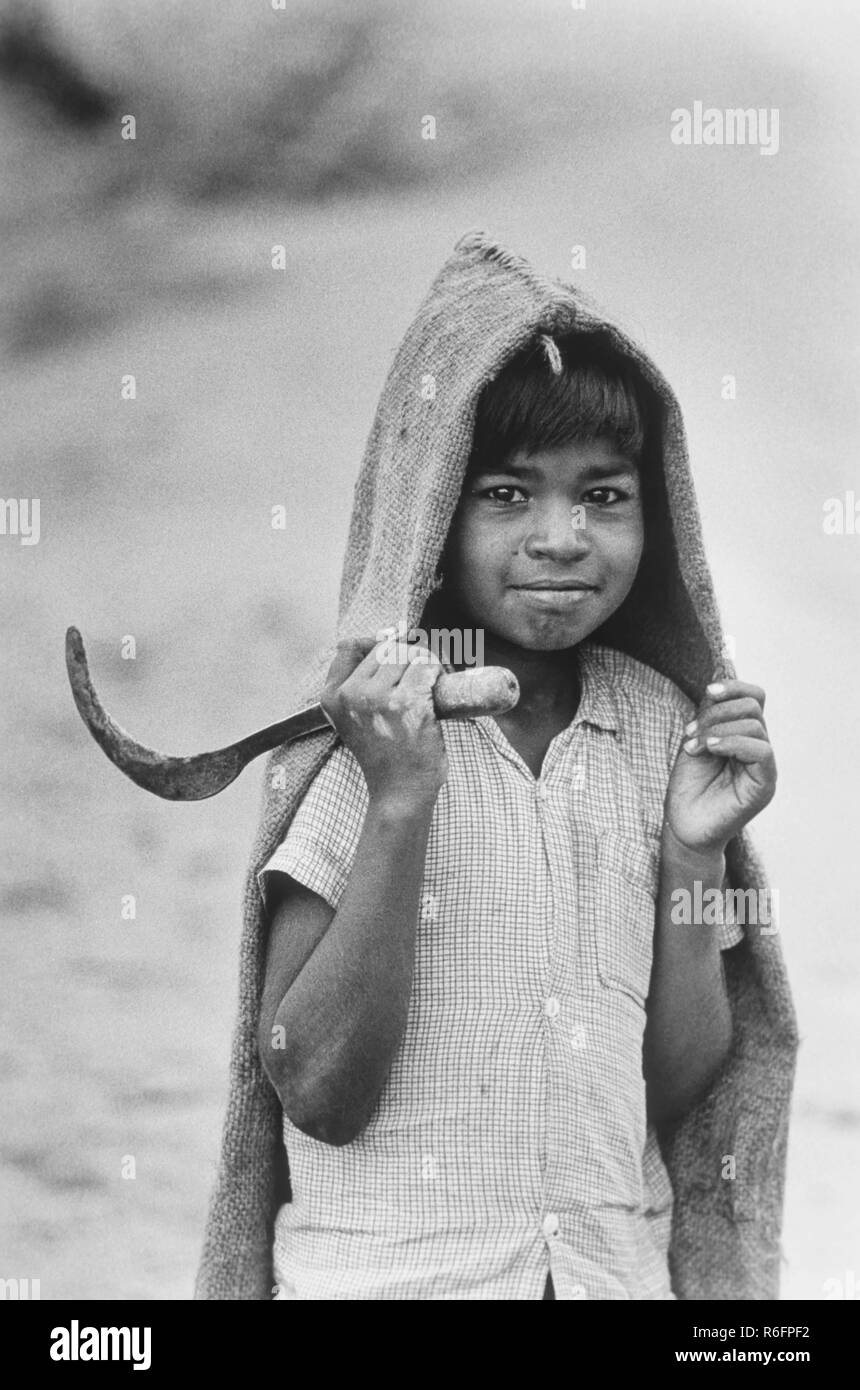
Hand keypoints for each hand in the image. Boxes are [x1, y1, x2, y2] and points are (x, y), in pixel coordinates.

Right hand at [320, 634, 448, 805]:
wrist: (399, 794)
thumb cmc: (386, 755)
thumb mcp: (356, 719)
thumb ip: (360, 682)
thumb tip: (388, 634)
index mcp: (332, 697)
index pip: (350, 646)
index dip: (376, 644)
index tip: (395, 655)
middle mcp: (350, 694)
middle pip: (385, 648)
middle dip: (408, 656)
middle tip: (422, 677)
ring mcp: (378, 698)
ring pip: (408, 653)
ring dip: (426, 663)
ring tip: (430, 687)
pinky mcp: (408, 703)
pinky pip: (427, 665)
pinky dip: (438, 672)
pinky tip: (438, 691)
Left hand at [663, 679, 775, 857]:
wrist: (683, 826)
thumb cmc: (688, 787)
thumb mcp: (695, 741)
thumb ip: (709, 715)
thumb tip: (718, 683)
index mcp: (743, 735)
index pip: (754, 698)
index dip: (734, 687)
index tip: (708, 691)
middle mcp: (757, 748)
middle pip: (754, 706)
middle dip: (718, 711)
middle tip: (692, 732)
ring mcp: (763, 767)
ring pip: (755, 725)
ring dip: (718, 728)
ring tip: (695, 746)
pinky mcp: (764, 785)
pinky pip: (761, 750)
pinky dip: (733, 742)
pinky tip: (710, 748)